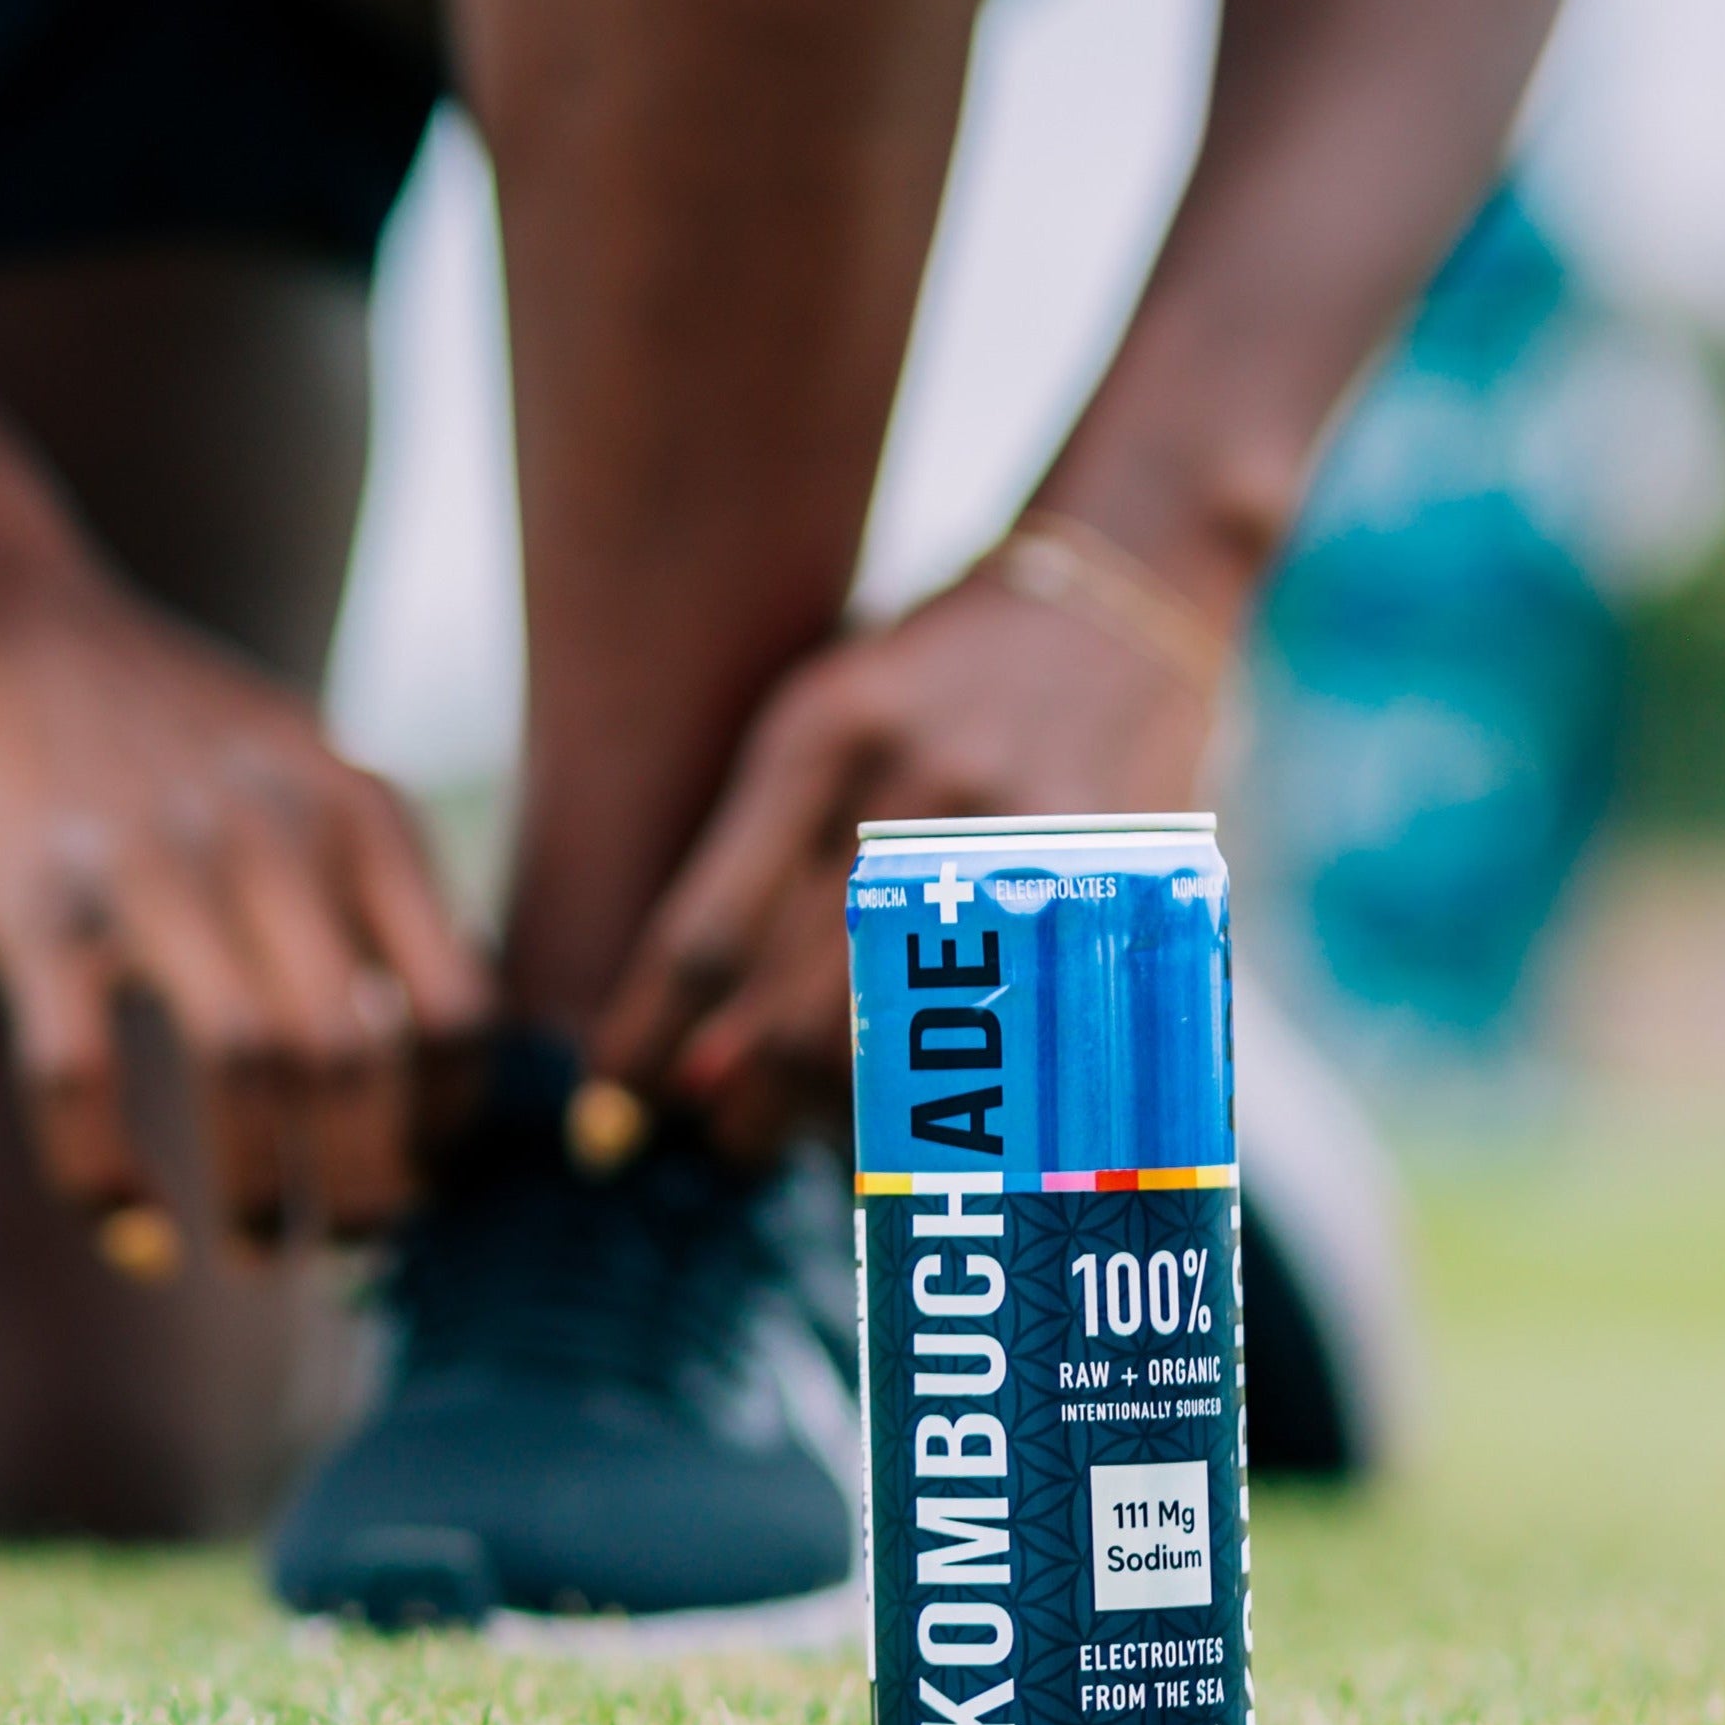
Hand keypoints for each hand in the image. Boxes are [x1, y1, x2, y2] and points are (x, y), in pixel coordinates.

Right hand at [0, 562, 493, 1251]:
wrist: (20, 632)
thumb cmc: (183, 733)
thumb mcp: (319, 776)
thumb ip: (387, 892)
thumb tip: (458, 1057)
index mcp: (361, 812)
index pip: (458, 1007)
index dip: (452, 1124)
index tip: (427, 1179)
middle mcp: (269, 837)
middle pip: (356, 1057)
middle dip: (367, 1186)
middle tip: (354, 1253)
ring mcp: (150, 872)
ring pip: (241, 1070)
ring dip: (261, 1192)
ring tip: (265, 1252)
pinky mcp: (36, 911)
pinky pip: (78, 1078)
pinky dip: (108, 1183)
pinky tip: (139, 1238)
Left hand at [591, 555, 1221, 1155]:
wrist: (1117, 590)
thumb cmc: (942, 677)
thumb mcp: (827, 722)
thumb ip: (761, 858)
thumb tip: (698, 1040)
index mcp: (815, 735)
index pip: (707, 932)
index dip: (647, 1039)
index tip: (608, 1105)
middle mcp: (905, 787)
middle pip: (789, 1004)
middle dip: (737, 1098)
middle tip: (718, 1134)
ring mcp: (1011, 837)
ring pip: (895, 1031)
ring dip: (827, 1110)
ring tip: (796, 1134)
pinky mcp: (1100, 877)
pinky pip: (1002, 1025)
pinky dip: (951, 1090)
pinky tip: (916, 1117)